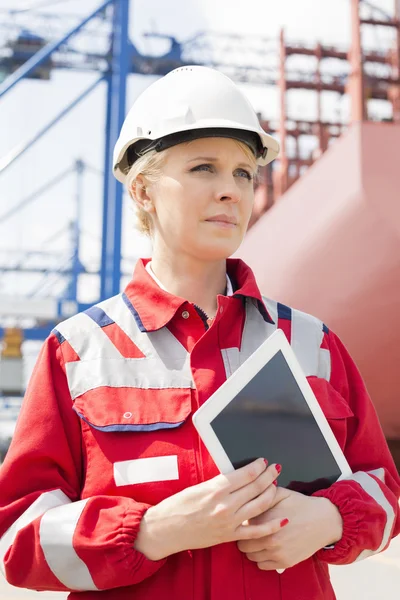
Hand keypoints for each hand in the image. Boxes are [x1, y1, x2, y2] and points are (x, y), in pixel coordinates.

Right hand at [134, 459, 281, 559]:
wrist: (166, 529)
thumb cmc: (178, 505)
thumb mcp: (198, 486)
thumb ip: (219, 482)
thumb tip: (239, 475)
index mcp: (216, 488)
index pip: (246, 474)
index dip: (259, 466)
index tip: (264, 461)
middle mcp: (225, 504)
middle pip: (256, 487)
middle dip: (269, 475)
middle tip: (276, 468)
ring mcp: (229, 522)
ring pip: (260, 505)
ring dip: (271, 493)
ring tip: (276, 485)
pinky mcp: (229, 536)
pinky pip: (256, 532)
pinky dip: (272, 526)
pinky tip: (283, 519)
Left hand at [237, 487, 342, 570]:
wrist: (323, 520)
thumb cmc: (300, 505)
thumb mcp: (279, 493)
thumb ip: (261, 494)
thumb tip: (245, 491)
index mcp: (265, 519)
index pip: (241, 525)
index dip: (241, 522)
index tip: (244, 519)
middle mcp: (269, 538)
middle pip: (242, 543)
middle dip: (244, 537)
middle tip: (250, 531)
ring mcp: (277, 552)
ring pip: (250, 556)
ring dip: (251, 549)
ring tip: (258, 540)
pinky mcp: (284, 562)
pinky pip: (262, 565)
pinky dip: (261, 558)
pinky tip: (267, 549)